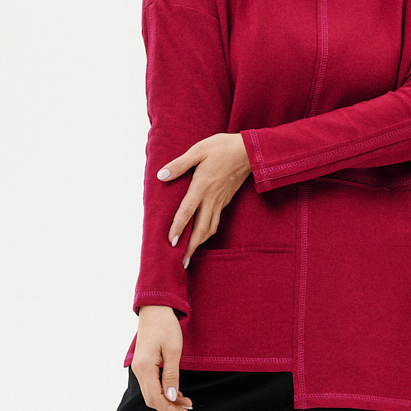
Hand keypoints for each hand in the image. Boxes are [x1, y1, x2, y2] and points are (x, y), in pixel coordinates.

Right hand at [131, 305, 192, 410]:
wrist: (155, 309)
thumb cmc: (166, 326)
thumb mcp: (173, 350)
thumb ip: (171, 375)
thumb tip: (170, 397)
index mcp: (145, 367)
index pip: (156, 397)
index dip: (170, 409)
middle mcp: (139, 370)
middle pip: (152, 399)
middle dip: (169, 408)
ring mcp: (140, 368)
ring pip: (152, 392)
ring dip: (168, 401)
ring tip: (185, 405)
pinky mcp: (144, 365)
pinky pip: (153, 384)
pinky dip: (164, 391)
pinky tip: (177, 394)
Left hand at [158, 134, 251, 265]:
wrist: (249, 151)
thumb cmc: (222, 147)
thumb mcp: (198, 150)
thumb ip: (179, 164)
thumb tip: (161, 175)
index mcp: (202, 186)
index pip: (187, 211)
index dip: (179, 227)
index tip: (171, 242)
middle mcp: (212, 198)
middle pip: (201, 229)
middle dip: (191, 247)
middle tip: (182, 263)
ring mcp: (220, 202)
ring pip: (210, 228)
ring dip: (199, 243)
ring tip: (190, 255)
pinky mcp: (225, 201)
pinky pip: (215, 222)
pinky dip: (207, 233)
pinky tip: (201, 236)